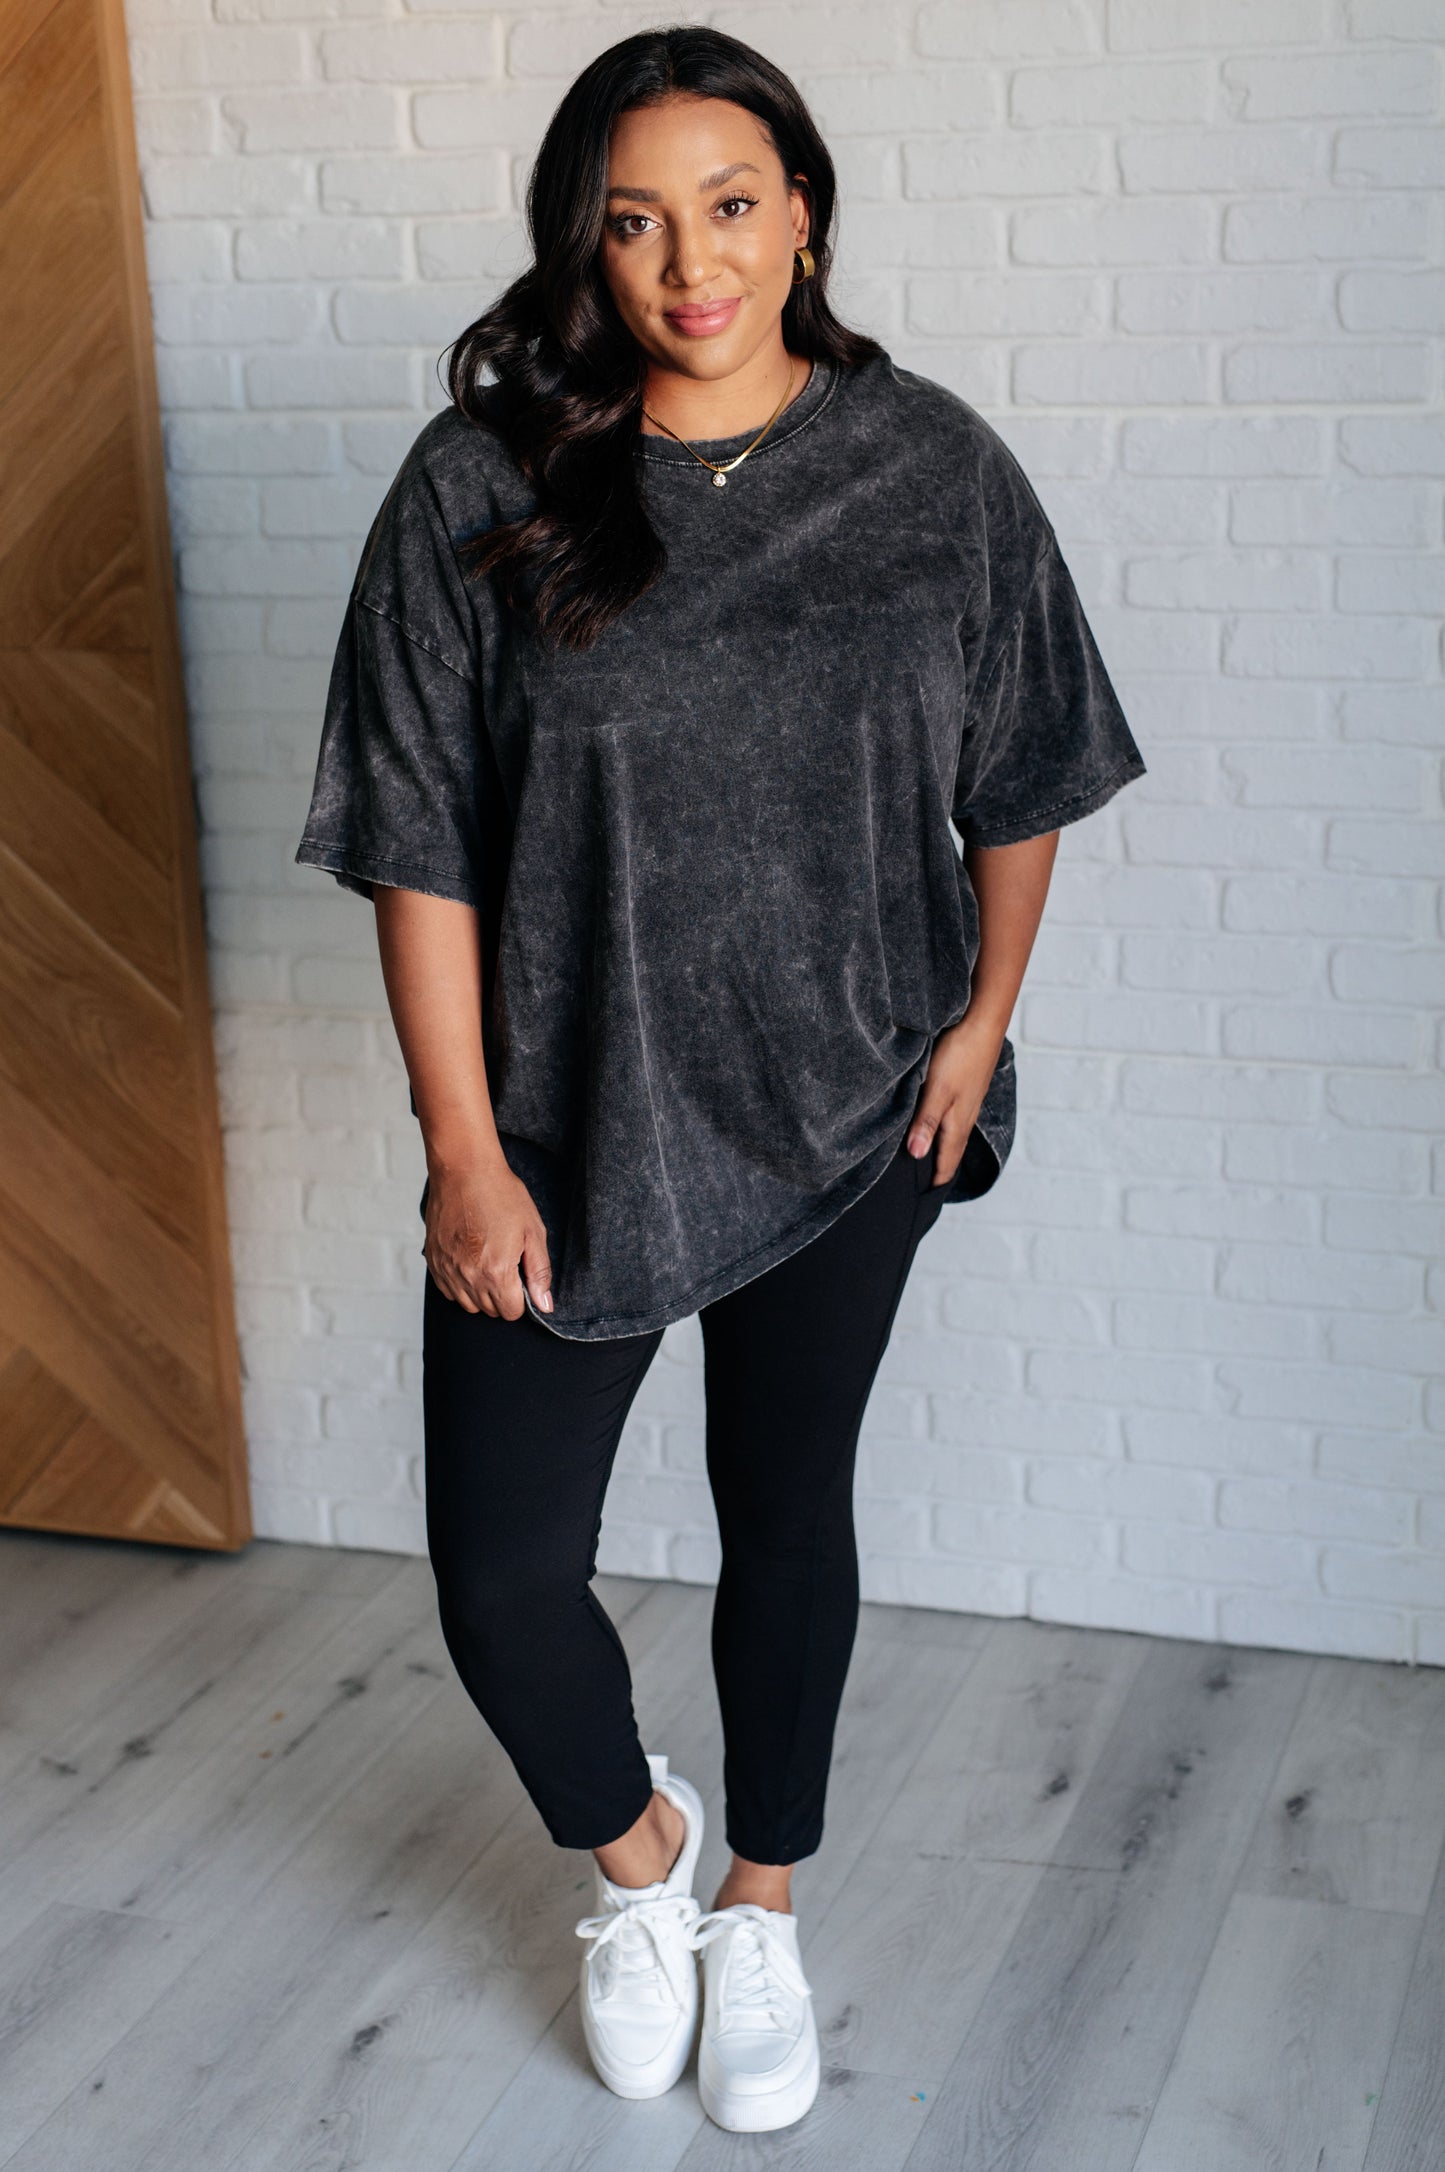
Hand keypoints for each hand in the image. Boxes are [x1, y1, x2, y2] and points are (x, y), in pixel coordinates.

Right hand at [422, 1154, 552, 1318]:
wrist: (464, 1170)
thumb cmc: (501, 1195)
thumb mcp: (533, 1231)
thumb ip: (539, 1273)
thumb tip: (545, 1306)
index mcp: (496, 1272)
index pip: (511, 1313)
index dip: (521, 1299)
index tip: (521, 1277)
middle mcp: (468, 1277)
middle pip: (490, 1310)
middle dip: (503, 1295)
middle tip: (506, 1263)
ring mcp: (447, 1270)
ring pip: (467, 1304)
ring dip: (481, 1292)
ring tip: (487, 1261)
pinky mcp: (433, 1261)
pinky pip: (448, 1290)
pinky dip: (460, 1284)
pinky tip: (469, 1260)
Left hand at [906, 1014, 1007, 1189]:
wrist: (981, 1021)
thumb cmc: (958, 1056)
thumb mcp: (936, 1091)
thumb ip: (925, 1123)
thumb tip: (916, 1156)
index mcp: (957, 1124)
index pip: (946, 1164)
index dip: (934, 1182)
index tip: (920, 1199)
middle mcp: (964, 1117)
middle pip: (950, 1152)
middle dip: (936, 1170)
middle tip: (919, 1186)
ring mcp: (967, 1102)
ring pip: (951, 1134)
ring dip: (939, 1148)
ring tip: (924, 1160)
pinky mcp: (965, 1087)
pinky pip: (953, 1116)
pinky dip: (942, 1128)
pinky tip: (934, 1123)